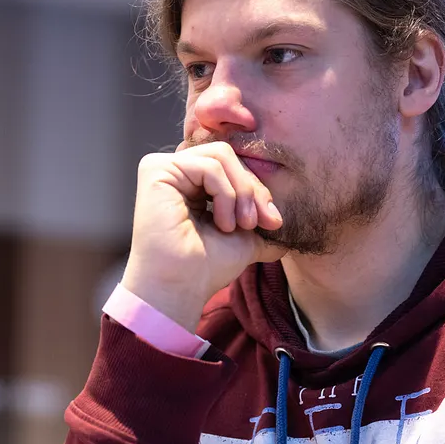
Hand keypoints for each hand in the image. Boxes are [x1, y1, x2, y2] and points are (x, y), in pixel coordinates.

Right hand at [120, 142, 284, 330]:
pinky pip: (209, 166)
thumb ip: (260, 223)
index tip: (273, 223)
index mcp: (190, 182)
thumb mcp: (243, 237)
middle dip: (252, 189)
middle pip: (228, 156)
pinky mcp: (156, 170)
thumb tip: (287, 229)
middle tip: (258, 224)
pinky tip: (222, 224)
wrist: (182, 287)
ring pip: (221, 157)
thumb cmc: (205, 267)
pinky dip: (225, 194)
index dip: (257, 189)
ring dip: (240, 193)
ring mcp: (163, 168)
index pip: (232, 165)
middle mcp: (174, 171)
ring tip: (238, 226)